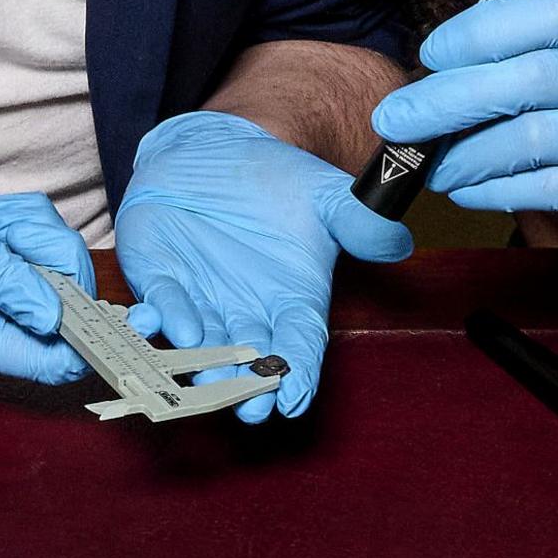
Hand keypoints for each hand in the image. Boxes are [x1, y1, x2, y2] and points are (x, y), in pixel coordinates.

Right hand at [0, 100, 91, 384]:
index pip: (51, 362)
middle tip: (6, 235)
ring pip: (58, 264)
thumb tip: (56, 320)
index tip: (113, 304)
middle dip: (51, 259)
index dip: (89, 340)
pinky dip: (24, 218)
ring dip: (32, 232)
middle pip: (67, 305)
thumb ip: (4, 283)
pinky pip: (41, 237)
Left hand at [115, 110, 413, 421]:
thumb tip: (399, 243)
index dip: (298, 373)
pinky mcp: (159, 278)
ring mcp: (200, 300)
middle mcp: (245, 312)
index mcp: (291, 300)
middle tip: (250, 408)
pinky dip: (159, 318)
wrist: (218, 149)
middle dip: (247, 387)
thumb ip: (358, 220)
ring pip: (201, 345)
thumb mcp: (325, 194)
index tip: (295, 398)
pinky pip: (159, 305)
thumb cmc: (277, 180)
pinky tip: (161, 324)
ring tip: (206, 377)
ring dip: (202, 363)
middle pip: (247, 360)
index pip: (299, 345)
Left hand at [369, 0, 557, 272]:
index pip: (547, 11)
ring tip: (431, 166)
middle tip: (396, 120)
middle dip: (447, 100)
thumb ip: (537, 58)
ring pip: (530, 139)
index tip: (432, 54)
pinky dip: (494, 189)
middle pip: (527, 78)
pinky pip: (545, 187)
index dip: (481, 29)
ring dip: (464, 155)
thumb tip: (440, 75)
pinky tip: (467, 191)